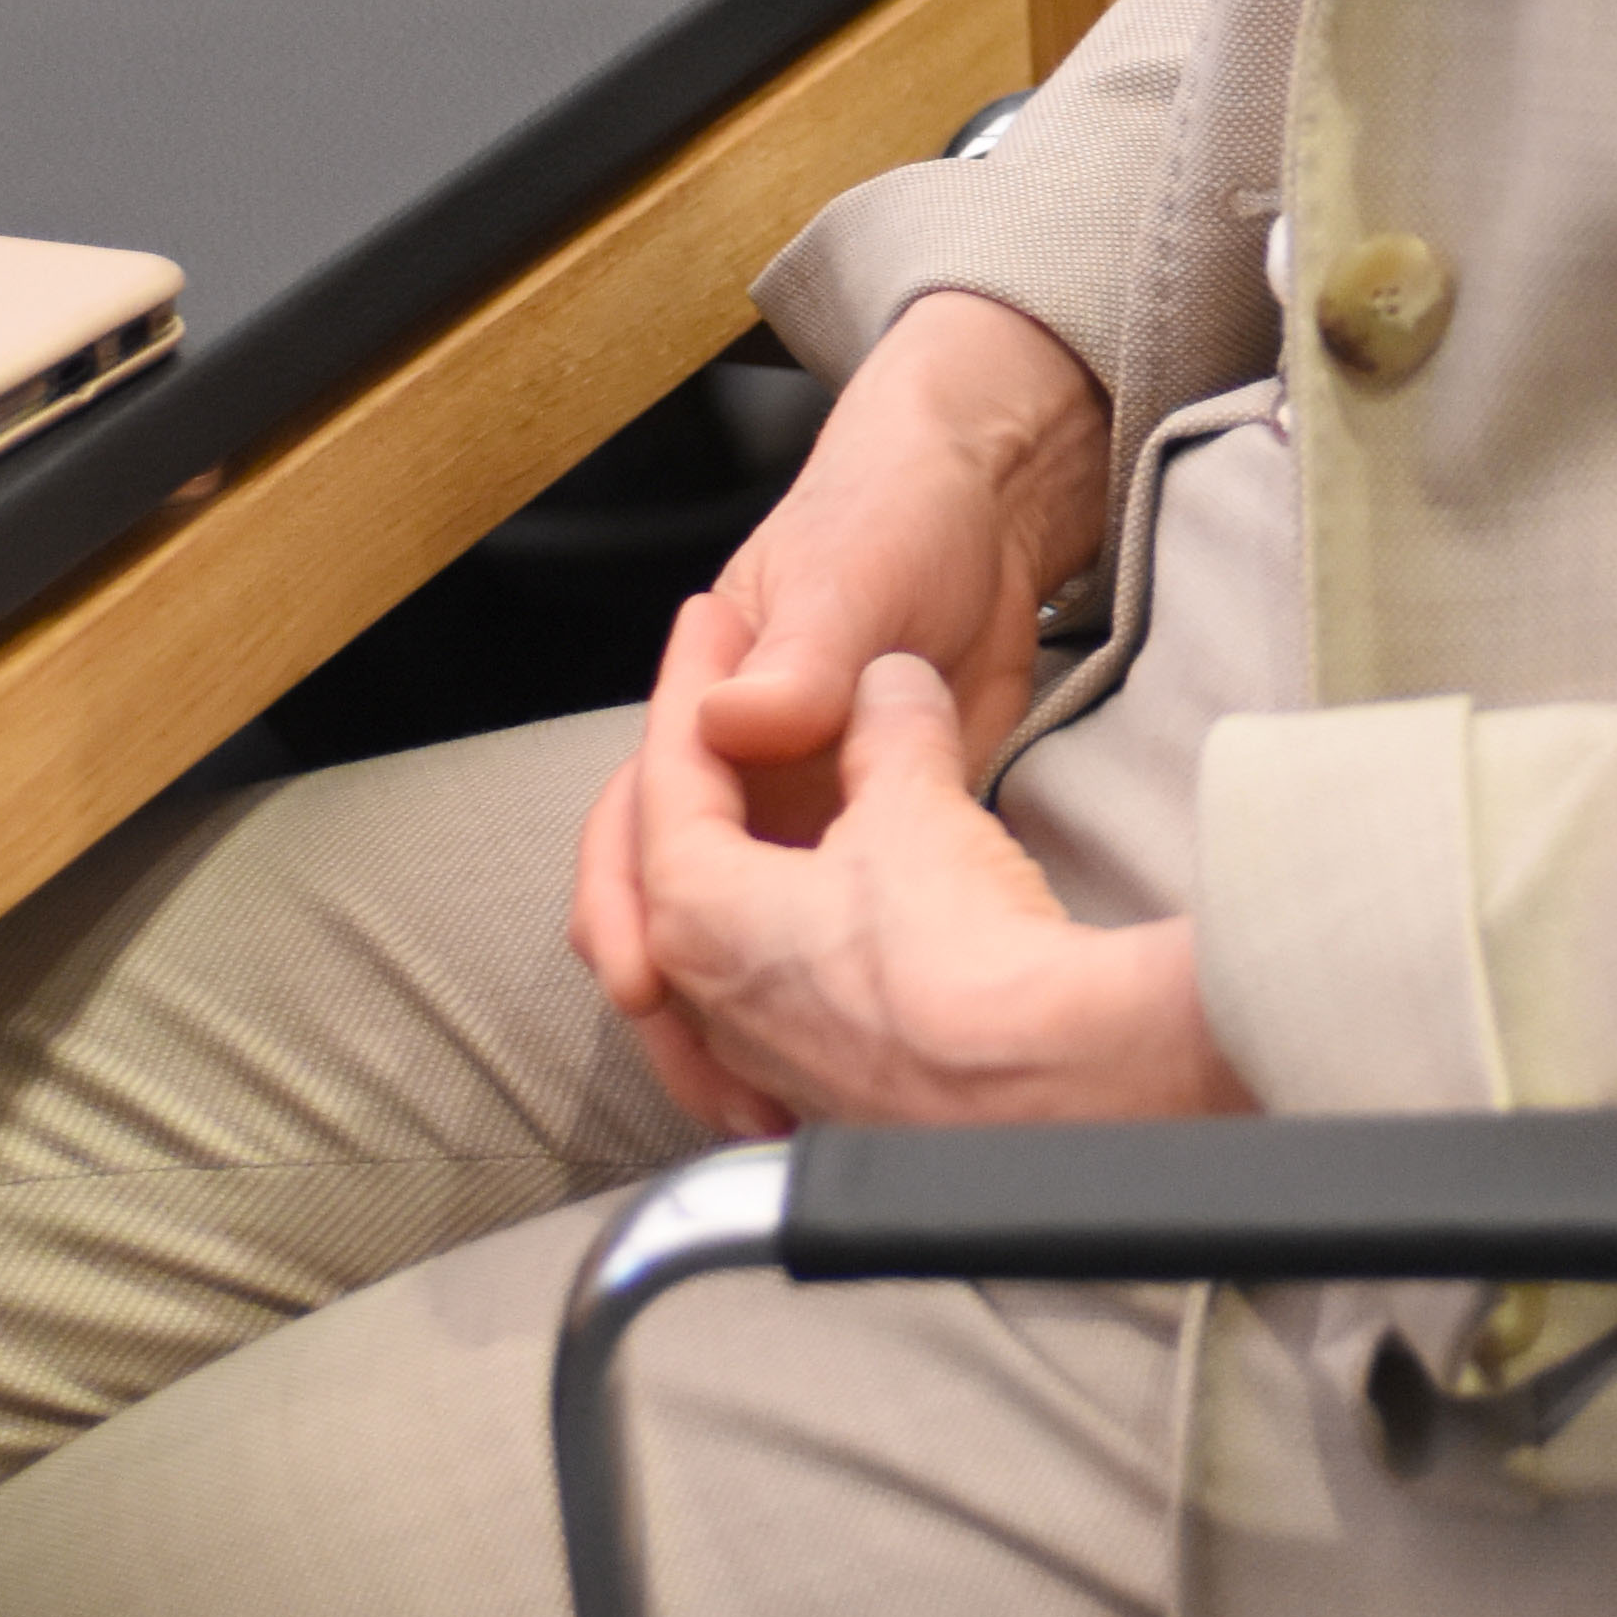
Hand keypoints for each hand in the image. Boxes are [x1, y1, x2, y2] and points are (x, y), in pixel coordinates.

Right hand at [571, 287, 1104, 1059]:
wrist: (988, 512)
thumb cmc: (891, 517)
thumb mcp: (846, 577)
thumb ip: (798, 658)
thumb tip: (736, 719)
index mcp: (703, 718)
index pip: (636, 822)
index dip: (628, 902)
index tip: (644, 971)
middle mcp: (742, 777)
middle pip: (674, 904)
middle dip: (675, 997)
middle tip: (712, 1077)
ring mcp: (807, 815)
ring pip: (746, 935)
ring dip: (741, 1018)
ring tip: (768, 1104)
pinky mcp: (879, 838)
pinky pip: (835, 928)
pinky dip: (832, 989)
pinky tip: (856, 1047)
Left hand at [612, 605, 1255, 1134]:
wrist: (1052, 1086)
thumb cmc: (957, 943)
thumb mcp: (914, 796)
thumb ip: (882, 723)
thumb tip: (884, 685)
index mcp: (694, 908)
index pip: (668, 773)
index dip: (694, 676)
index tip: (713, 612)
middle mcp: (705, 995)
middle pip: (653, 871)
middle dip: (673, 787)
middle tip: (703, 721)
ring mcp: (759, 1060)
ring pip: (698, 948)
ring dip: (710, 876)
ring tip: (740, 825)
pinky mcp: (824, 1099)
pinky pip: (760, 1008)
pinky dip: (764, 951)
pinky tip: (807, 935)